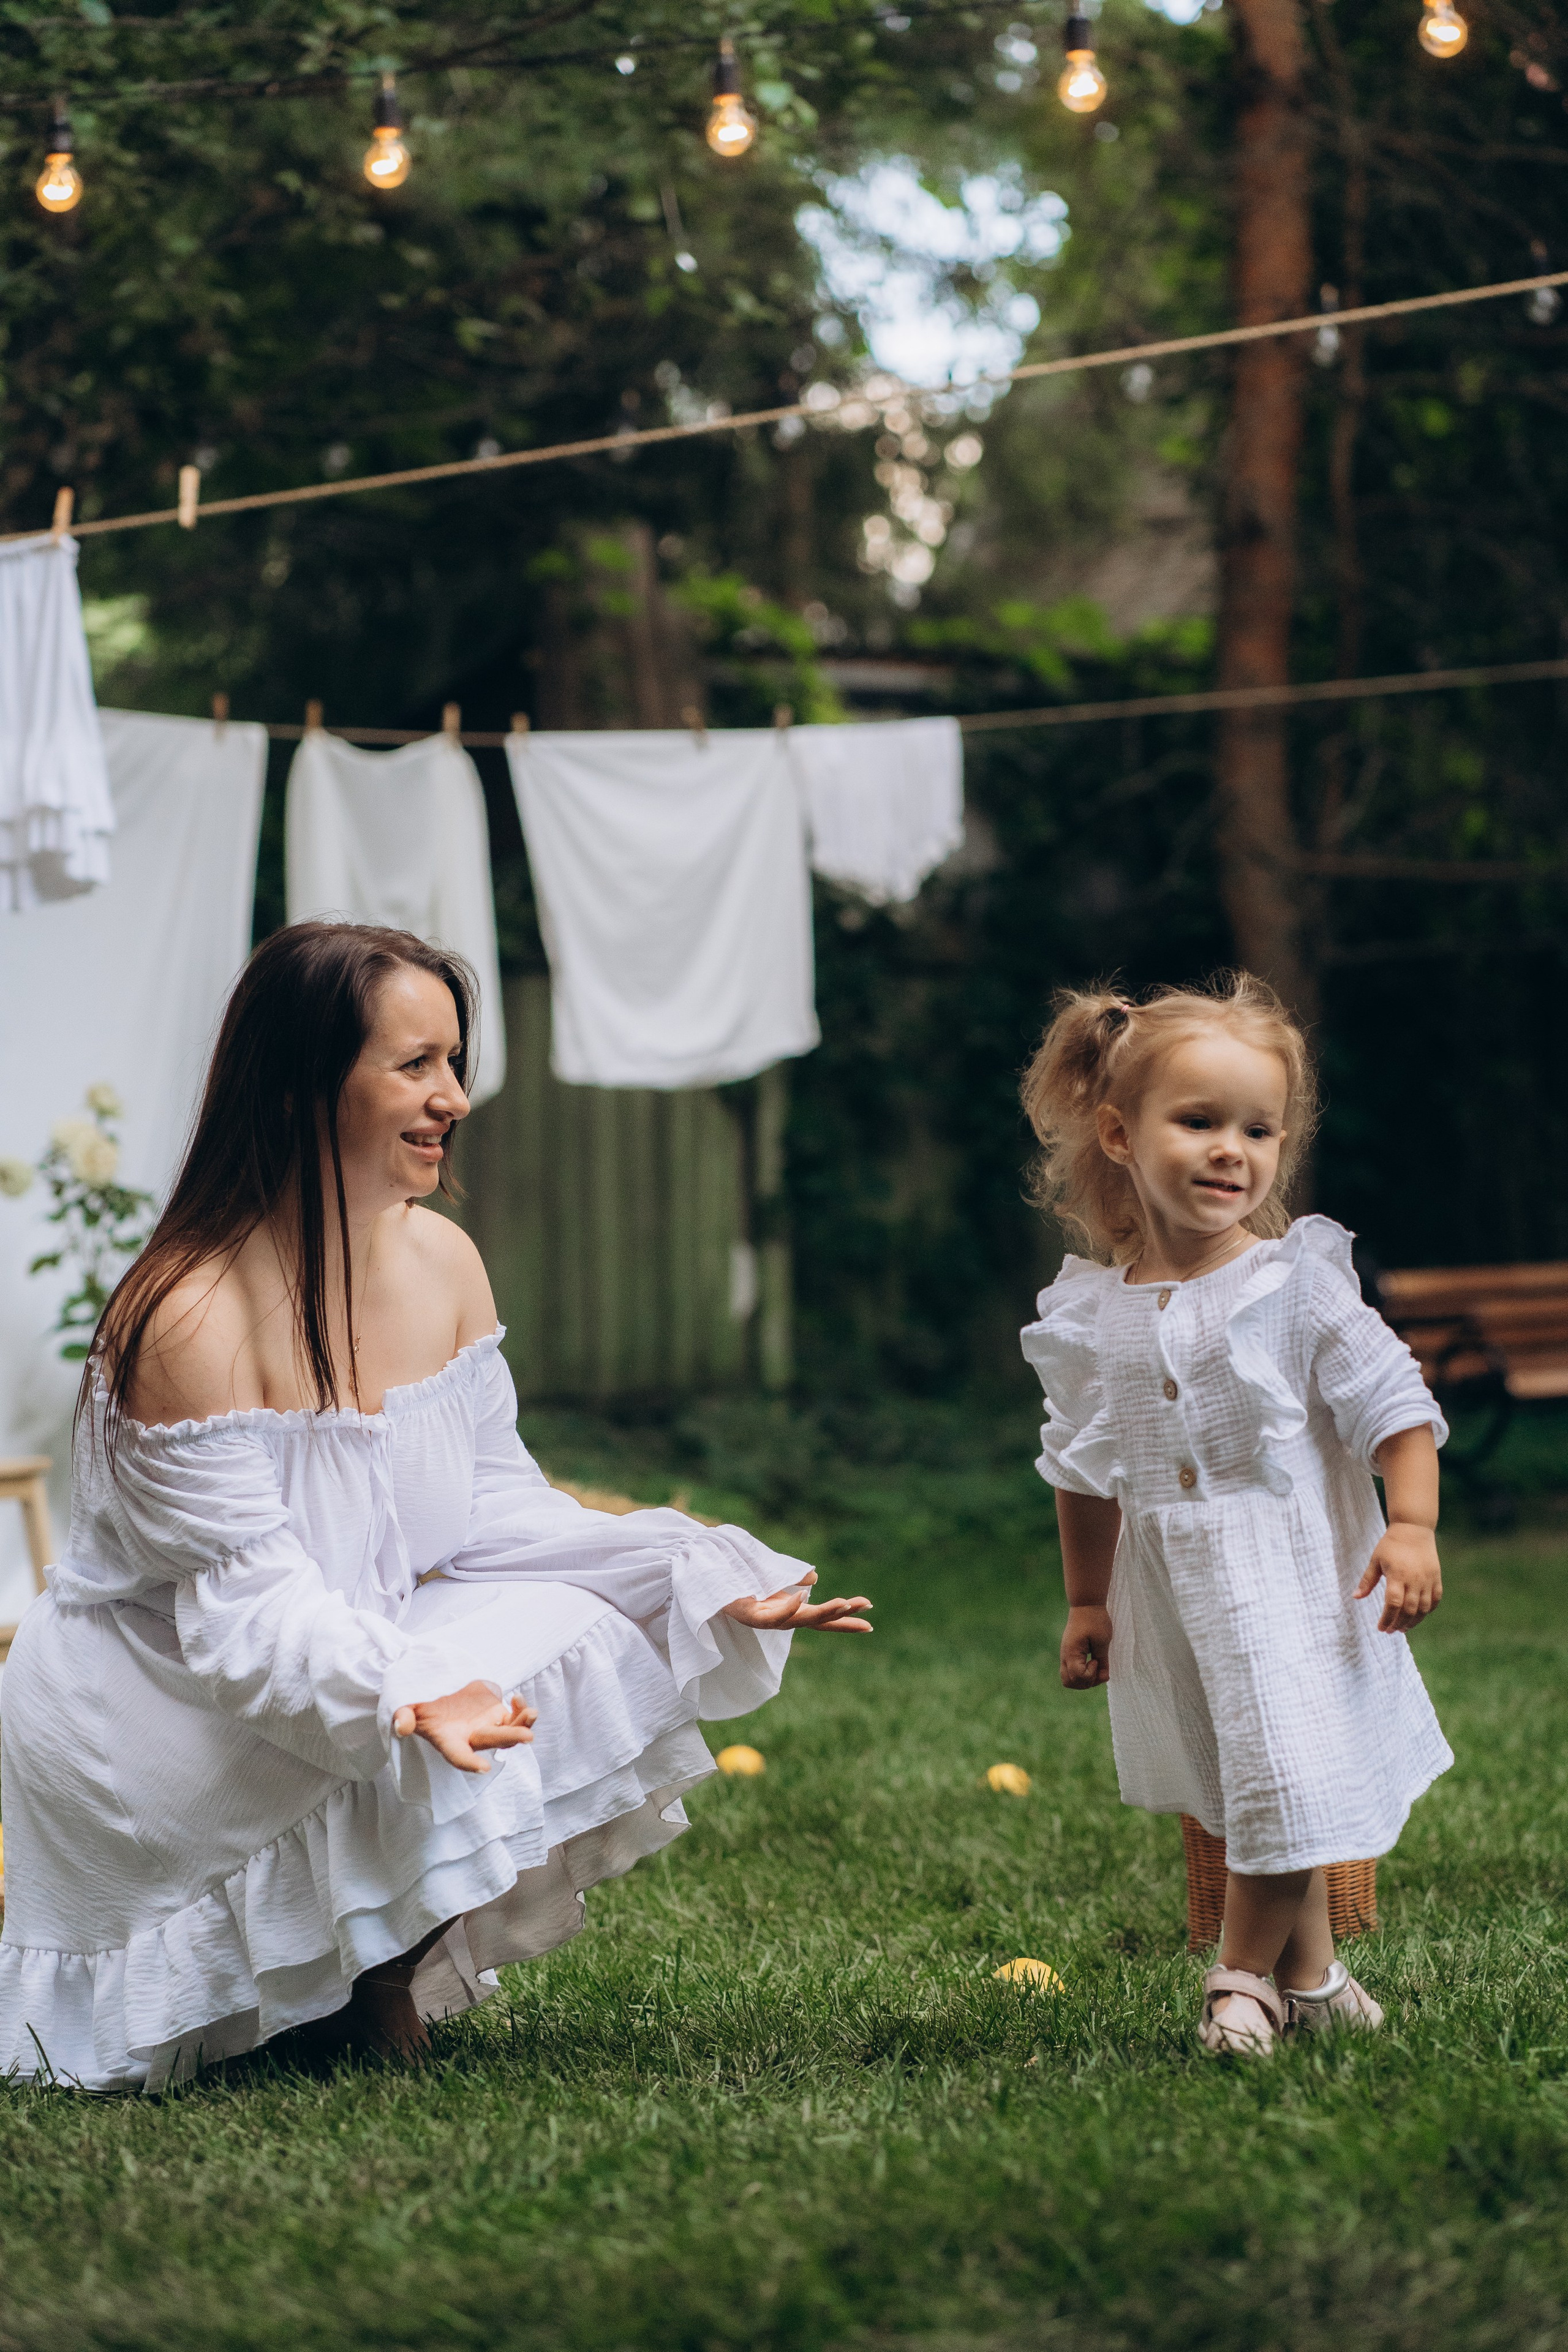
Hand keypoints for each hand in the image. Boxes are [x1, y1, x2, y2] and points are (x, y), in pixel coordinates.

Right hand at [393, 1679, 536, 1773]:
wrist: (437, 1693)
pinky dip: (519, 1711)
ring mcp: (486, 1726)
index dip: (469, 1762)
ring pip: (508, 1732)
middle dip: (509, 1739)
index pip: (458, 1755)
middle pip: (491, 1742)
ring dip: (522, 1725)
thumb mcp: (407, 1708)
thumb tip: (401, 1725)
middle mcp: (470, 1737)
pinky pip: (513, 1718)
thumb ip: (404, 1717)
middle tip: (528, 1737)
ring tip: (532, 1713)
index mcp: (448, 1740)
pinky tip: (518, 1699)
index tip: (484, 1768)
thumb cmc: (420, 1706)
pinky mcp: (496, 1715)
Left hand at [722, 1571, 871, 1631]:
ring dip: (822, 1611)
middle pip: (815, 1620)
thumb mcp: (770, 1571)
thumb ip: (791, 1576)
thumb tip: (814, 1578)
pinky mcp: (746, 1615)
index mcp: (785, 1609)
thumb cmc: (733, 1573)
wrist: (698, 1575)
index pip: (821, 1618)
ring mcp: (762, 1619)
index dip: (844, 1621)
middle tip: (865, 1606)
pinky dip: (788, 1607)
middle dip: (841, 1614)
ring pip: (797, 1620)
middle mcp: (776, 1618)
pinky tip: (803, 1596)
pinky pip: (770, 1617)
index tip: (870, 1623)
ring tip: (844, 1602)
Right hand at [1060, 1603, 1111, 1688]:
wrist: (1086, 1605)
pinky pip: (1071, 1672)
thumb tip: (1104, 1676)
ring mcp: (1065, 1656)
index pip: (1078, 1676)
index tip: (1097, 1660)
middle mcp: (1065, 1656)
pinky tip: (1093, 1664)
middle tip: (1098, 1667)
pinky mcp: (1069, 1654)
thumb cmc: (1095, 1620)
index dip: (1091, 1674)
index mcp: (1072, 1652)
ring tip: (1095, 1668)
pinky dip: (1081, 1674)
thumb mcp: (1103, 1641)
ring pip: (1068, 1680)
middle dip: (1087, 1682)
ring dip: (1083, 1680)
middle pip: (1070, 1682)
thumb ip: (1103, 1661)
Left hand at [1354, 1521, 1442, 1633]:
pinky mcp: (1436, 1578)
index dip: (1387, 1619)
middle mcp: (1415, 1580)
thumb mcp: (1375, 1560)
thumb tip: (1355, 1597)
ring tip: (1403, 1628)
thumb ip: (1367, 1581)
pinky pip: (1435, 1600)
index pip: (1393, 1604)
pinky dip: (1427, 1611)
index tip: (1380, 1628)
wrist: (1414, 1529)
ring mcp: (1428, 1580)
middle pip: (1409, 1610)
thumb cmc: (1391, 1544)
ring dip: (1414, 1622)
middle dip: (1399, 1624)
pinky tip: (1418, 1616)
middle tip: (1390, 1630)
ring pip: (1423, 1609)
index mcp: (1397, 1575)